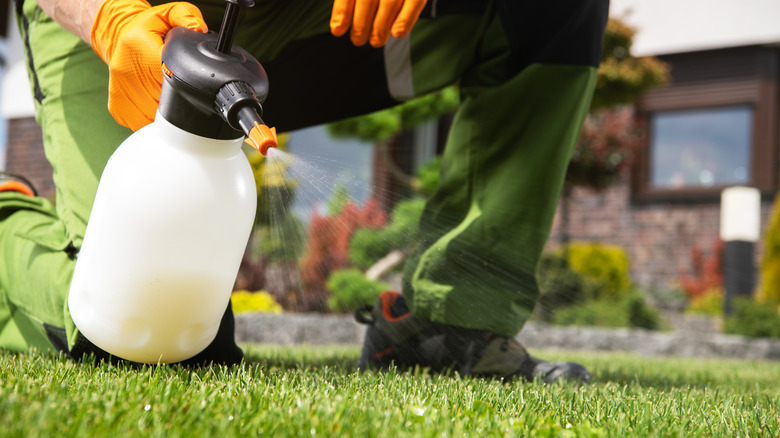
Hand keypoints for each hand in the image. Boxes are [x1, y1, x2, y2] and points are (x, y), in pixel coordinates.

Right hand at [91, 0, 206, 130]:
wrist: (117, 37)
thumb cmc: (147, 28)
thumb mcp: (169, 13)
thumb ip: (187, 16)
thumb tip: (200, 29)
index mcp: (141, 48)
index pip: (170, 77)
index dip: (185, 85)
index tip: (191, 85)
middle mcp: (127, 72)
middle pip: (164, 102)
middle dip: (179, 101)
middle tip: (184, 92)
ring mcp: (121, 92)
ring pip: (153, 119)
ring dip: (167, 116)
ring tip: (172, 101)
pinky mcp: (118, 107)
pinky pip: (142, 124)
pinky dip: (153, 122)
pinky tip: (158, 109)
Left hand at [330, 0, 426, 47]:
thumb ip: (351, 0)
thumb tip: (339, 26)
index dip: (342, 11)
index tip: (338, 30)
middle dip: (360, 24)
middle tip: (358, 40)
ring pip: (388, 3)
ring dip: (380, 28)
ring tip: (376, 41)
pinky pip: (414, 3)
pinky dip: (405, 21)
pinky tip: (397, 33)